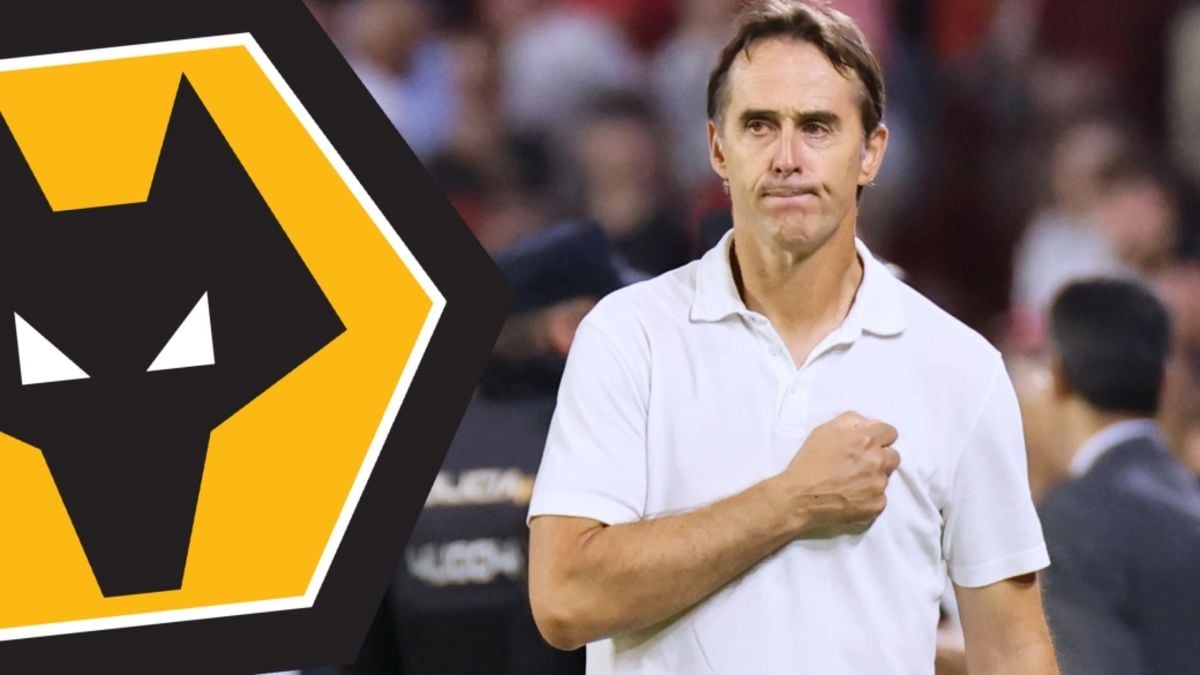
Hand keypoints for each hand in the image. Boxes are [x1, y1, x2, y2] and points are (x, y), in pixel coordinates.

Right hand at [774, 411, 899, 537]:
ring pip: (886, 478)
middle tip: (860, 464)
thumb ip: (851, 421)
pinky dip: (869, 497)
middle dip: (880, 458)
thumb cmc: (809, 463)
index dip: (879, 438)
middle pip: (894, 456)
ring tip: (851, 482)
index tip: (870, 445)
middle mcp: (877, 460)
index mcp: (866, 439)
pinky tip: (851, 496)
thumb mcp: (824, 430)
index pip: (890, 433)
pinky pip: (880, 498)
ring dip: (873, 478)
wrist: (799, 497)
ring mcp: (879, 484)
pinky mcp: (877, 505)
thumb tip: (868, 423)